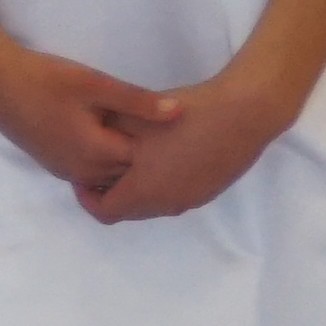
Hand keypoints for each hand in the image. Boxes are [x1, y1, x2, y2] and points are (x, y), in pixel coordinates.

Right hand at [0, 28, 172, 202]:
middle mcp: (81, 171)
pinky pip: (91, 171)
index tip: (175, 128)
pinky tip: (111, 134)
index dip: (162, 145)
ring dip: (125, 159)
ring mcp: (65, 170)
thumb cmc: (44, 79)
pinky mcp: (53, 164)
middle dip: (147, 158)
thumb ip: (137, 101)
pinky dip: (105, 158)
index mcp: (95, 153)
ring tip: (140, 134)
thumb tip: (179, 113)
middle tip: (165, 134)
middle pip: (128, 173)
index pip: (145, 162)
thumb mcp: (94, 84)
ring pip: (110, 174)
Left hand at [84, 62, 305, 224]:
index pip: (105, 212)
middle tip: (101, 164)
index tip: (82, 173)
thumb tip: (86, 140)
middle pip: (128, 211)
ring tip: (128, 156)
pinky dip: (159, 184)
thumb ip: (103, 135)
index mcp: (146, 192)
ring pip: (153, 204)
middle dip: (110, 192)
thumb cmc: (183, 115)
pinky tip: (160, 154)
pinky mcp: (211, 189)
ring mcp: (193, 199)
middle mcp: (169, 204)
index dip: (86, 196)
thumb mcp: (131, 118)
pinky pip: (174, 195)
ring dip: (136, 188)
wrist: (244, 113)